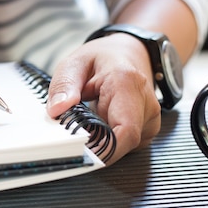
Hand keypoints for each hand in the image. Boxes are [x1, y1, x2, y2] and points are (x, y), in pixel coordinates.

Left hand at [46, 33, 161, 165]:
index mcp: (127, 83)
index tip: (82, 153)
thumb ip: (64, 86)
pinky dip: (111, 138)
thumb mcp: (74, 63)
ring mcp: (150, 116)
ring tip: (92, 118)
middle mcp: (145, 102)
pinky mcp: (148, 127)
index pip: (125, 130)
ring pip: (125, 146)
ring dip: (103, 140)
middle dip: (97, 143)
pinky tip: (103, 122)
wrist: (125, 53)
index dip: (105, 149)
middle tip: (77, 130)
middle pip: (123, 142)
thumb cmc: (101, 58)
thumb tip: (57, 110)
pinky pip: (128, 144)